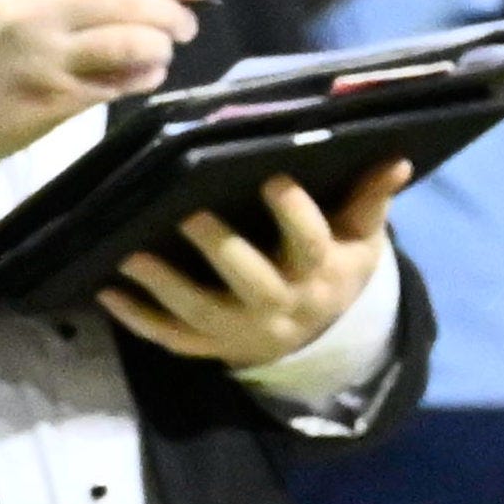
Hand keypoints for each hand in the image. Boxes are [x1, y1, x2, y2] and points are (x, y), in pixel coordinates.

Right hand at [0, 0, 209, 221]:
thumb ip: (56, 1)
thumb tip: (130, 4)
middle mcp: (34, 11)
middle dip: (168, 10)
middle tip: (189, 24)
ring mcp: (42, 57)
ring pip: (126, 42)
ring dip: (158, 47)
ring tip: (166, 53)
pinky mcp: (49, 101)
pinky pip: (111, 86)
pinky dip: (137, 80)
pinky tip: (145, 80)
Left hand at [101, 162, 404, 371]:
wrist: (318, 338)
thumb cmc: (335, 267)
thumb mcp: (361, 238)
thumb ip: (370, 200)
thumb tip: (395, 159)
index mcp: (320, 272)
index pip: (311, 244)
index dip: (294, 214)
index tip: (273, 179)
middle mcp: (280, 305)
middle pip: (252, 281)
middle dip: (221, 250)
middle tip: (189, 215)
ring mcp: (241, 330)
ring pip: (202, 313)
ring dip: (164, 287)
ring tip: (130, 254)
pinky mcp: (211, 345)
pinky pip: (172, 338)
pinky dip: (138, 320)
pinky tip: (108, 292)